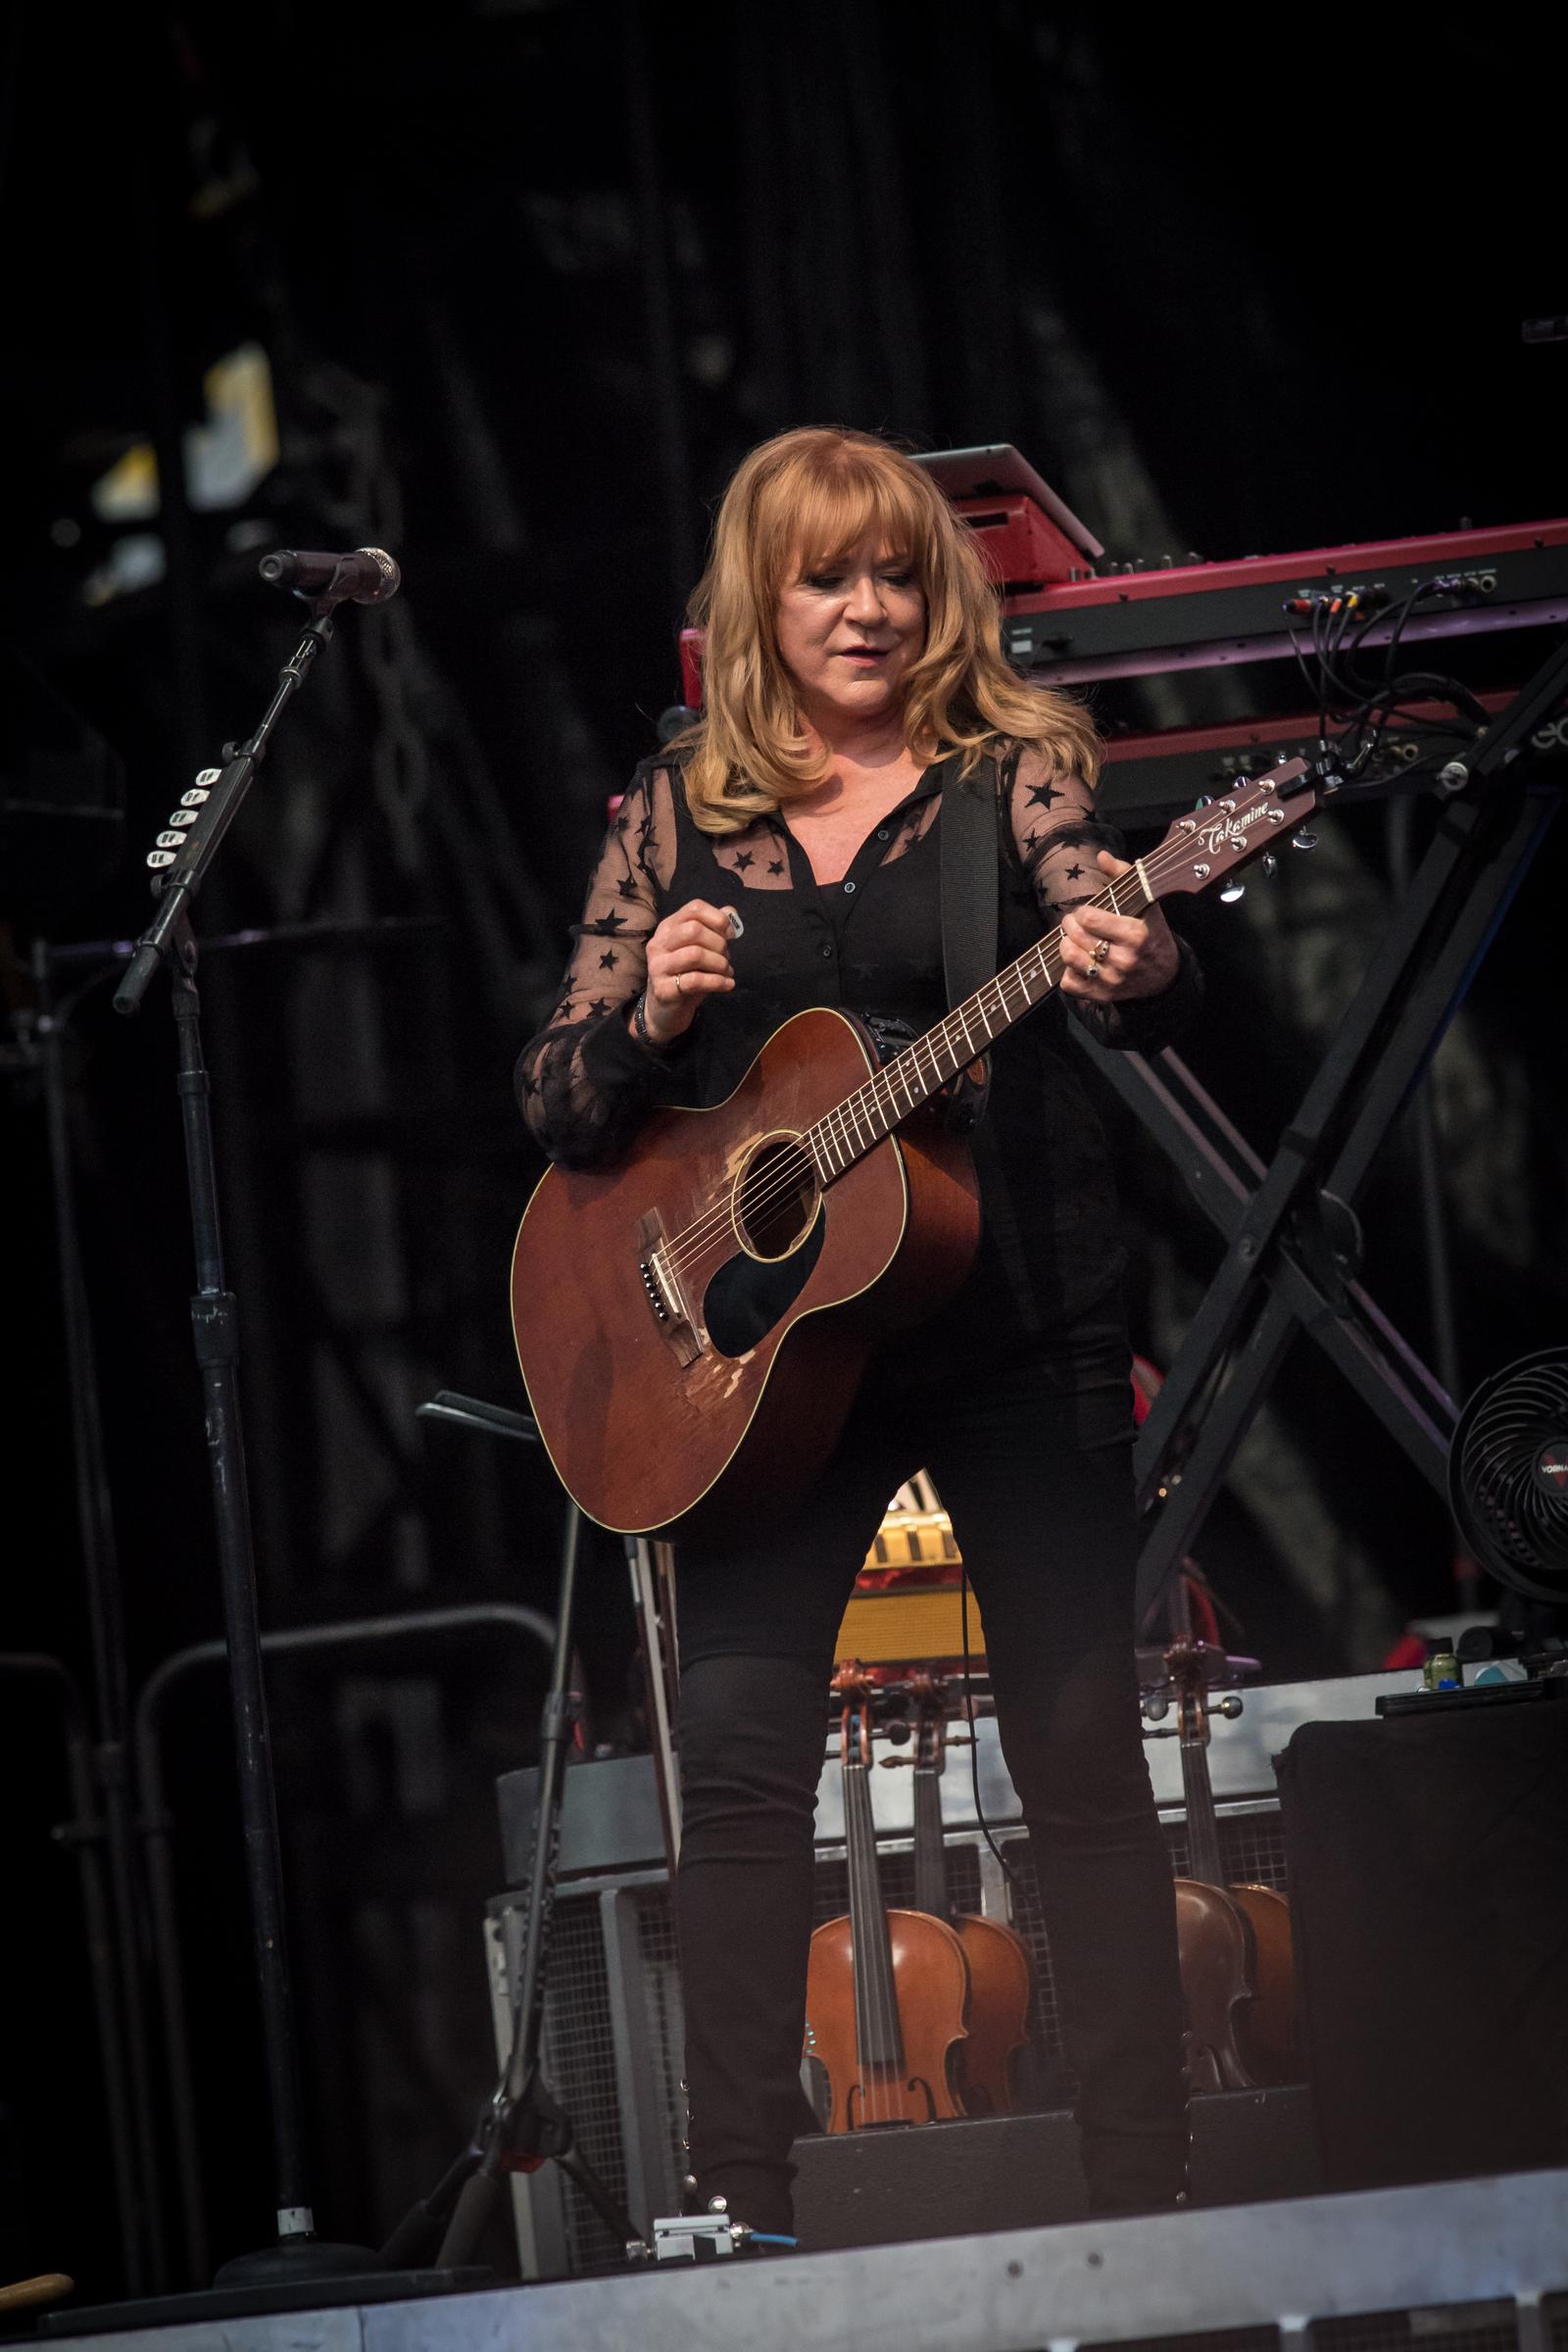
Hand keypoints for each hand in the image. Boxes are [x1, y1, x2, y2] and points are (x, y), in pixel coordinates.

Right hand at [636, 898, 736, 1044]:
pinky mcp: (663, 990)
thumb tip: (731, 912)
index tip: (730, 934)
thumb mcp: (699, 949)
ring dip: (719, 964)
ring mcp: (658, 967)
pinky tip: (727, 984)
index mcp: (668, 928)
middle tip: (726, 958)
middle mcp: (659, 944)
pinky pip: (695, 980)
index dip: (717, 918)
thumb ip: (713, 929)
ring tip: (727, 972)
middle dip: (718, 944)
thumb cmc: (686, 974)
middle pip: (694, 930)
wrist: (665, 1011)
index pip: (693, 909)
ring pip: (695, 955)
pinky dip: (718, 982)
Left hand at [1059, 851, 1179, 1004]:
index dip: (1082, 912)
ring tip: (1071, 939)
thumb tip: (1101, 856)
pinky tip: (1078, 962)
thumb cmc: (1151, 932)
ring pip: (1071, 959)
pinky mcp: (1102, 996)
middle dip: (1069, 925)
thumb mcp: (1145, 903)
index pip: (1089, 918)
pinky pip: (1070, 984)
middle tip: (1072, 922)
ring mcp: (1112, 980)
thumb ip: (1123, 875)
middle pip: (1077, 937)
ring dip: (1065, 945)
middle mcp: (1124, 960)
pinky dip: (1068, 972)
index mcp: (1135, 935)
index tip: (1086, 912)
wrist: (1164, 975)